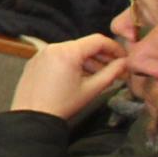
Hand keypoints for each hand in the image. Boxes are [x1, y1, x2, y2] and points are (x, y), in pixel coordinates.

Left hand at [13, 34, 128, 123]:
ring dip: (88, 61)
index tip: (124, 58)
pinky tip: (81, 77)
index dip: (115, 48)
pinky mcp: (35, 61)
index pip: (98, 40)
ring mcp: (42, 53)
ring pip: (72, 51)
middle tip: (116, 70)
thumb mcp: (92, 89)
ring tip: (101, 76)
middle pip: (85, 45)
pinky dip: (72, 63)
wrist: (32, 116)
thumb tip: (125, 63)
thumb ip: (112, 73)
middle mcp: (53, 48)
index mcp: (67, 51)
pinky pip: (58, 57)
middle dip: (102, 57)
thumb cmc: (61, 105)